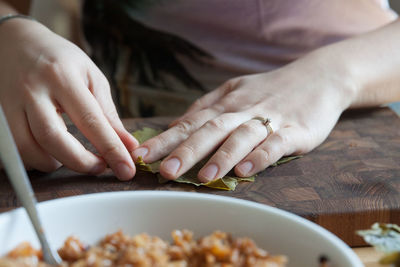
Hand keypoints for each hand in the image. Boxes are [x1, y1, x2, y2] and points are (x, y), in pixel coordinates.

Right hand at [0, 18, 137, 179]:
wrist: (14, 42)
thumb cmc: (60, 60)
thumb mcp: (90, 77)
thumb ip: (108, 114)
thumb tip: (128, 145)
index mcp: (61, 77)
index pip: (90, 120)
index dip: (111, 148)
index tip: (126, 169)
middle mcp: (32, 90)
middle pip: (53, 139)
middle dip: (81, 162)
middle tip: (99, 167)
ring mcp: (9, 103)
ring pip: (28, 149)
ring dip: (54, 163)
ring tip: (74, 157)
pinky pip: (13, 150)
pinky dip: (33, 159)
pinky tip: (49, 153)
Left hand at [132, 52, 354, 181]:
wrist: (319, 77)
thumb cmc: (270, 89)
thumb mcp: (235, 90)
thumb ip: (206, 107)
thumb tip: (176, 126)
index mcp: (226, 104)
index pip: (190, 122)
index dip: (166, 139)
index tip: (142, 156)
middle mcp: (243, 111)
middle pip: (211, 130)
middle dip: (186, 151)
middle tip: (164, 171)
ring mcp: (269, 119)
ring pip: (241, 137)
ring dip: (221, 156)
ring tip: (203, 176)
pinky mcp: (295, 130)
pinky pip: (275, 144)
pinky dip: (260, 157)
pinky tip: (245, 171)